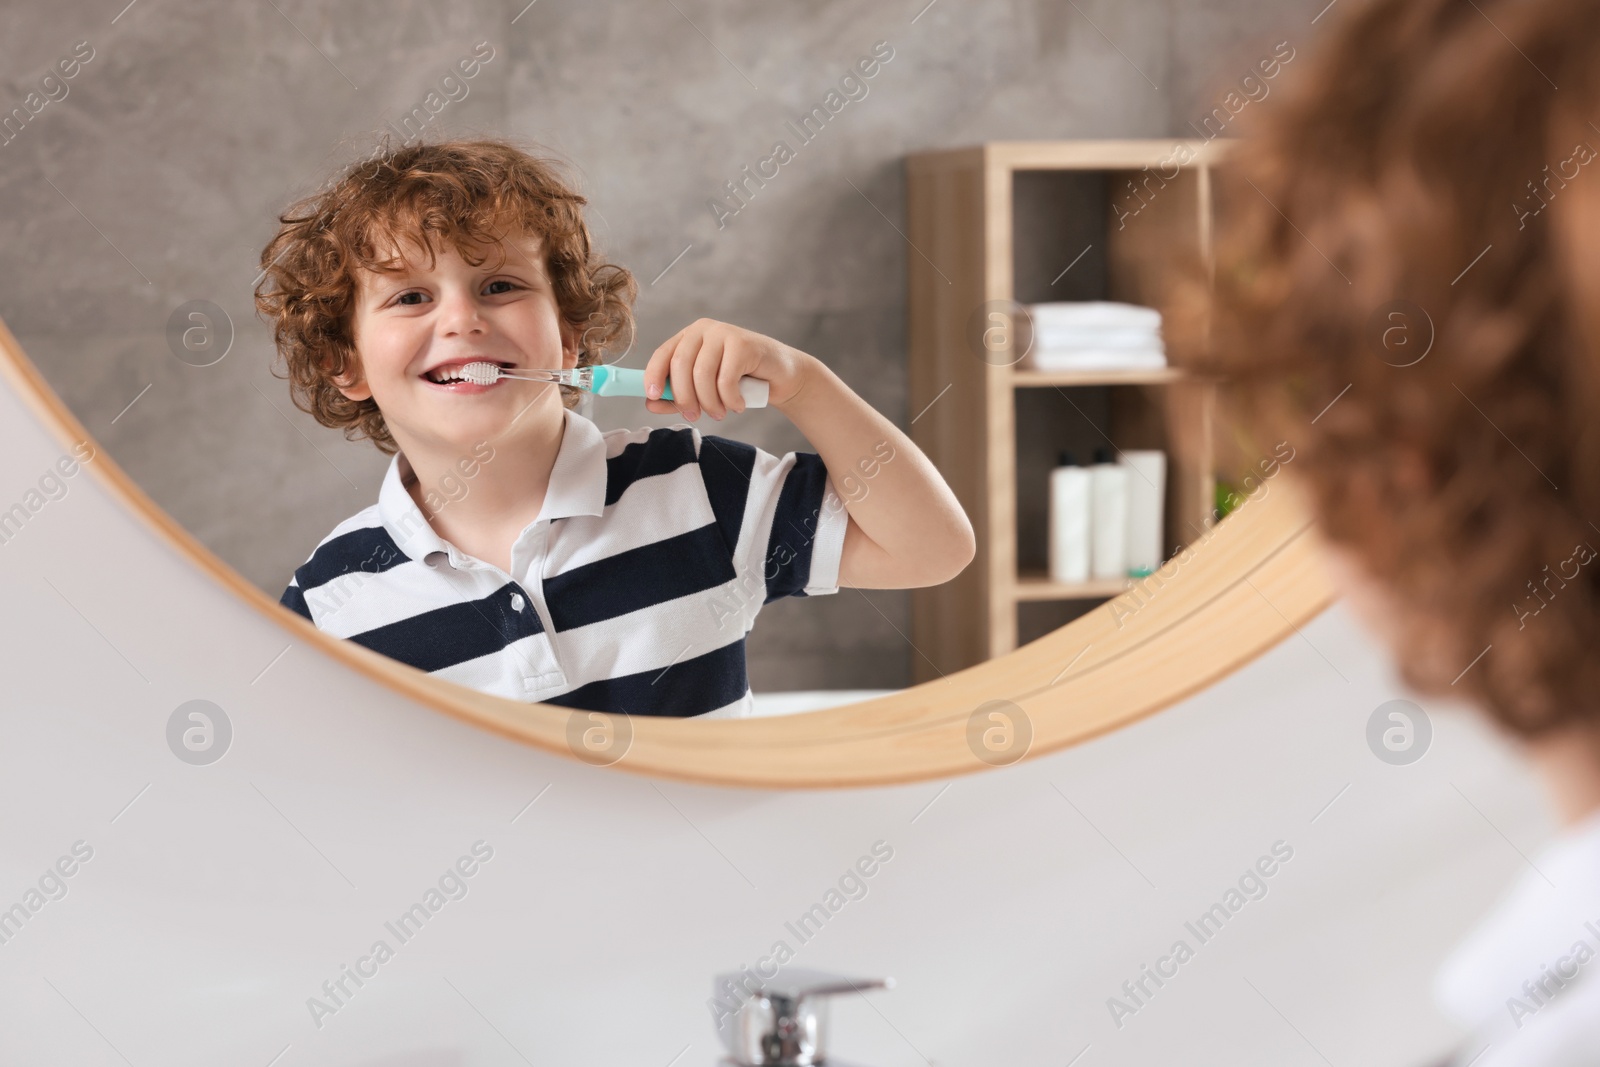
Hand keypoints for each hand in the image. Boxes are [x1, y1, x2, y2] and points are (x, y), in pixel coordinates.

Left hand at [642, 318, 811, 419]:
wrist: (780, 377)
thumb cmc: (740, 383)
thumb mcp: (704, 392)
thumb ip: (676, 397)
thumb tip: (650, 403)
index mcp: (688, 338)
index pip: (662, 354)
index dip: (653, 376)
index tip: (652, 397)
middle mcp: (703, 330)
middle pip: (680, 365)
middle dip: (684, 397)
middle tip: (695, 416)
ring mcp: (724, 333)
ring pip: (702, 374)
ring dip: (709, 402)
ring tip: (720, 413)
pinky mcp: (743, 343)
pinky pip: (725, 379)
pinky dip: (730, 400)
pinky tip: (739, 405)